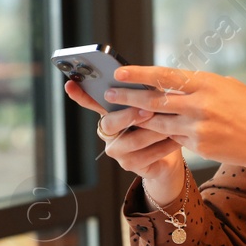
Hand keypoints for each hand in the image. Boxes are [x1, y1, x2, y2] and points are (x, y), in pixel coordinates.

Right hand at [63, 79, 185, 202]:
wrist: (171, 152)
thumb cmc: (160, 121)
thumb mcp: (154, 104)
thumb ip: (144, 94)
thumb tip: (147, 80)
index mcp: (110, 111)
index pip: (90, 101)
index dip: (79, 95)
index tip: (70, 84)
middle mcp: (108, 131)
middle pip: (109, 124)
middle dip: (129, 117)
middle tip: (147, 111)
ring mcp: (116, 149)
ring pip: (131, 141)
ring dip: (153, 132)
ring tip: (171, 125)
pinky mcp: (128, 165)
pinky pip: (145, 156)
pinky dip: (163, 147)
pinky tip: (176, 139)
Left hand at [102, 65, 245, 178]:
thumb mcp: (228, 87)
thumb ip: (202, 85)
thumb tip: (179, 82)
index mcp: (206, 84)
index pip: (165, 76)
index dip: (140, 74)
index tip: (120, 72)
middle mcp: (199, 104)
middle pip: (154, 101)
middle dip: (128, 97)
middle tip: (110, 94)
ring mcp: (197, 127)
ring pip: (158, 122)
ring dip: (139, 119)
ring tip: (122, 115)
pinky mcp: (198, 146)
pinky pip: (174, 139)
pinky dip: (163, 134)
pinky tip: (150, 132)